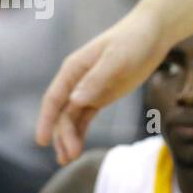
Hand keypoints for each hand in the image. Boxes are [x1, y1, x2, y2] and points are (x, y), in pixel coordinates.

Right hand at [35, 7, 165, 164]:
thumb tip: (75, 101)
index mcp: (74, 68)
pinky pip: (84, 117)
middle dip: (62, 135)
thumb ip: (95, 80)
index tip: (41, 140)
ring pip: (71, 117)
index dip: (46, 119)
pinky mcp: (101, 95)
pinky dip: (80, 132)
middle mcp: (76, 80)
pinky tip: (77, 148)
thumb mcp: (116, 60)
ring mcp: (88, 88)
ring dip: (68, 137)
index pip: (54, 98)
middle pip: (62, 112)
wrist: (151, 33)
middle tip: (69, 157)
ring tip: (69, 159)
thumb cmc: (132, 41)